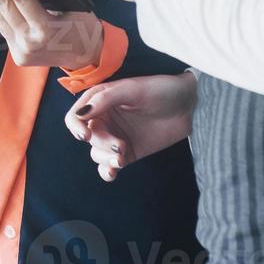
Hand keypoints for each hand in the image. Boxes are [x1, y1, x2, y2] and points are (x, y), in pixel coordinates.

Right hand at [64, 72, 196, 181]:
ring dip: (106, 158)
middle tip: (121, 145)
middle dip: (101, 144)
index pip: (75, 116)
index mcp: (100, 100)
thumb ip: (105, 99)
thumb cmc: (160, 90)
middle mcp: (104, 119)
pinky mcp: (128, 152)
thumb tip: (82, 115)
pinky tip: (113, 173)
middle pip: (88, 138)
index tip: (87, 135)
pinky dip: (107, 172)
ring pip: (97, 154)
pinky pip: (108, 166)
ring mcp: (115, 137)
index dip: (76, 127)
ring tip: (123, 157)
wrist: (188, 105)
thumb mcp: (132, 89)